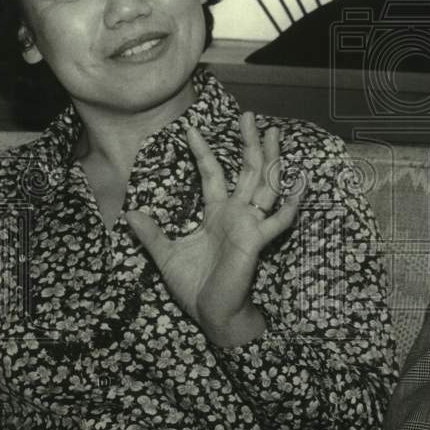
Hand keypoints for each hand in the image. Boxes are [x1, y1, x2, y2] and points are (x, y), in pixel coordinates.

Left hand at [126, 112, 301, 347]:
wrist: (211, 313)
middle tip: (248, 116)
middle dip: (248, 143)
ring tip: (273, 134)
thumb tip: (129, 213)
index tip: (190, 129)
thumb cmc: (194, 286)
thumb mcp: (166, 255)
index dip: (203, 152)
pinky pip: (278, 220)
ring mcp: (250, 225)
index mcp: (217, 213)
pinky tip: (301, 185)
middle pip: (247, 171)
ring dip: (271, 160)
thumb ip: (151, 234)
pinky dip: (291, 204)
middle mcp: (237, 213)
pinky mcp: (257, 241)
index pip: (212, 174)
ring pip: (265, 185)